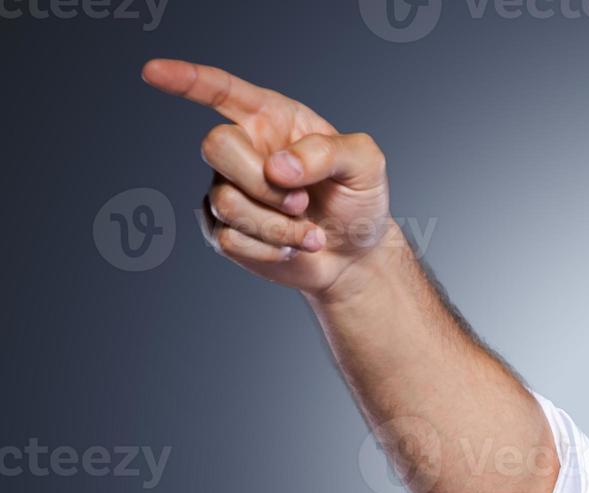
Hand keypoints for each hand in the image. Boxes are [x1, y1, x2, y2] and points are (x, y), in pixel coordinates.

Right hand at [141, 58, 395, 298]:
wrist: (356, 253)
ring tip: (310, 232)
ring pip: (225, 201)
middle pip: (215, 146)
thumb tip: (277, 166)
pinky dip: (270, 249)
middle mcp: (243, 149)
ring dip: (276, 225)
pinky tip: (293, 247)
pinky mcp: (224, 230)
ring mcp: (228, 189)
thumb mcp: (365, 164)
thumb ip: (329, 152)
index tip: (153, 72)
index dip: (186, 80)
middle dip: (261, 180)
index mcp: (272, 119)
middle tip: (302, 201)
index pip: (222, 91)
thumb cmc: (358, 199)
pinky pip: (229, 238)